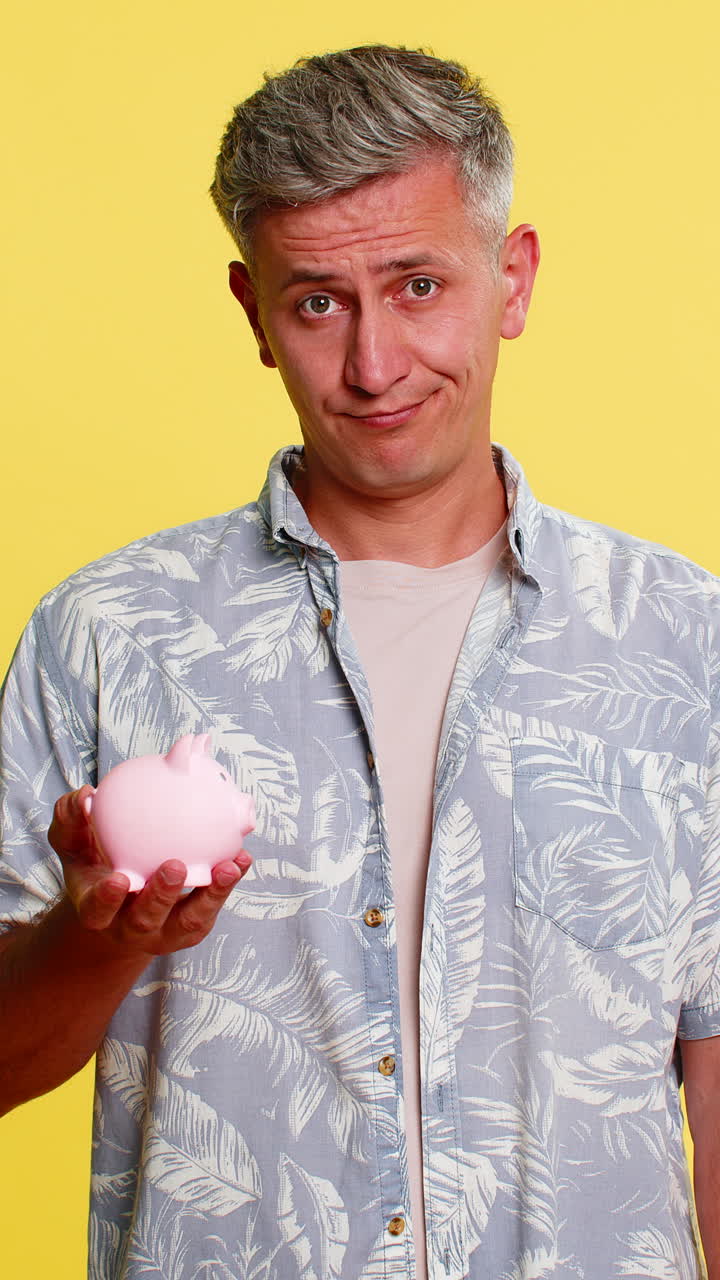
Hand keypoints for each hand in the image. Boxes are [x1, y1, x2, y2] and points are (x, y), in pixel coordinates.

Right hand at [47, 784, 252, 957]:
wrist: (120, 901)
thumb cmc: (94, 863)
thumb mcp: (74, 843)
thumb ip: (72, 820)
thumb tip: (86, 796)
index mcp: (97, 911)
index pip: (98, 911)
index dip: (107, 899)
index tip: (118, 879)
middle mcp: (129, 927)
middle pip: (145, 919)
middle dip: (161, 896)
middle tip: (175, 866)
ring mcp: (164, 931)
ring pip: (188, 921)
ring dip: (210, 895)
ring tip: (227, 867)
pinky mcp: (191, 926)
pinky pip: (212, 907)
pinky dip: (228, 885)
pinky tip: (241, 858)